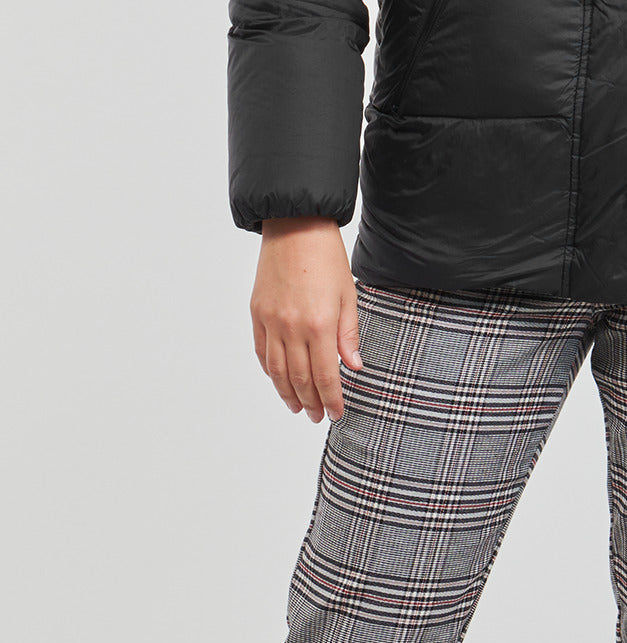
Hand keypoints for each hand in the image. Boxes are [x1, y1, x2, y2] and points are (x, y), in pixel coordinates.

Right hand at [251, 218, 362, 422]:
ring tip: (298, 407)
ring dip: (287, 393)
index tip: (336, 412)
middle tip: (318, 416)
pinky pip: (262, 351)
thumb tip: (353, 366)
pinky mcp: (257, 314)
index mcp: (319, 323)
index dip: (331, 398)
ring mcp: (270, 322)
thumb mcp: (348, 294)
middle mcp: (291, 328)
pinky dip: (270, 371)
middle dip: (310, 401)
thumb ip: (348, 334)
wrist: (295, 226)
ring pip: (277, 371)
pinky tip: (279, 380)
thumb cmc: (326, 256)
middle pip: (299, 378)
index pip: (325, 375)